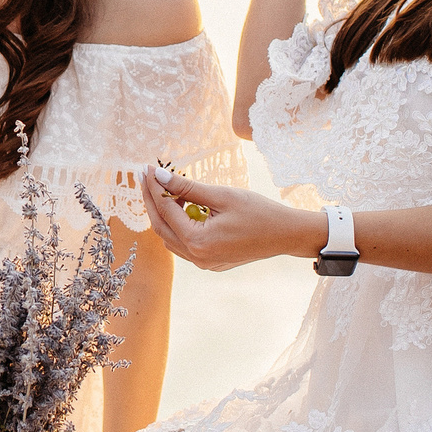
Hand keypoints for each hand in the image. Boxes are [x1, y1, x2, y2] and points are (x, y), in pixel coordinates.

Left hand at [139, 162, 321, 270]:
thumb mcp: (221, 195)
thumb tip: (159, 176)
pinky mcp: (210, 262)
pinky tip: (179, 208)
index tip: (147, 168)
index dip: (154, 187)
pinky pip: (183, 244)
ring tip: (160, 189)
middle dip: (151, 201)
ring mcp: (203, 263)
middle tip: (145, 177)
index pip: (165, 210)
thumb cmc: (259, 212)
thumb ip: (187, 187)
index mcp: (198, 241)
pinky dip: (177, 226)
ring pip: (170, 238)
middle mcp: (196, 257)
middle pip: (161, 227)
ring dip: (163, 214)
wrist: (286, 234)